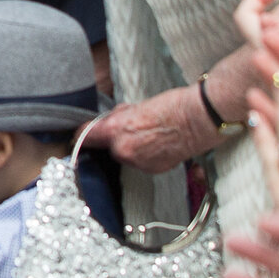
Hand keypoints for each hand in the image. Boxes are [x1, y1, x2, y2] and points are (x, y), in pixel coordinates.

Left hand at [89, 85, 212, 173]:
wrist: (198, 120)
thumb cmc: (171, 107)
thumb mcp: (135, 107)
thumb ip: (117, 117)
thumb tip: (106, 122)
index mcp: (116, 130)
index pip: (85, 136)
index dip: (82, 135)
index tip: (80, 136)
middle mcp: (123, 150)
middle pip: (108, 148)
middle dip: (115, 140)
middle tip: (132, 128)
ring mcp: (138, 163)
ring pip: (125, 156)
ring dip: (131, 148)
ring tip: (150, 135)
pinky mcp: (152, 170)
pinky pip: (141, 163)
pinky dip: (146, 156)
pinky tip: (159, 145)